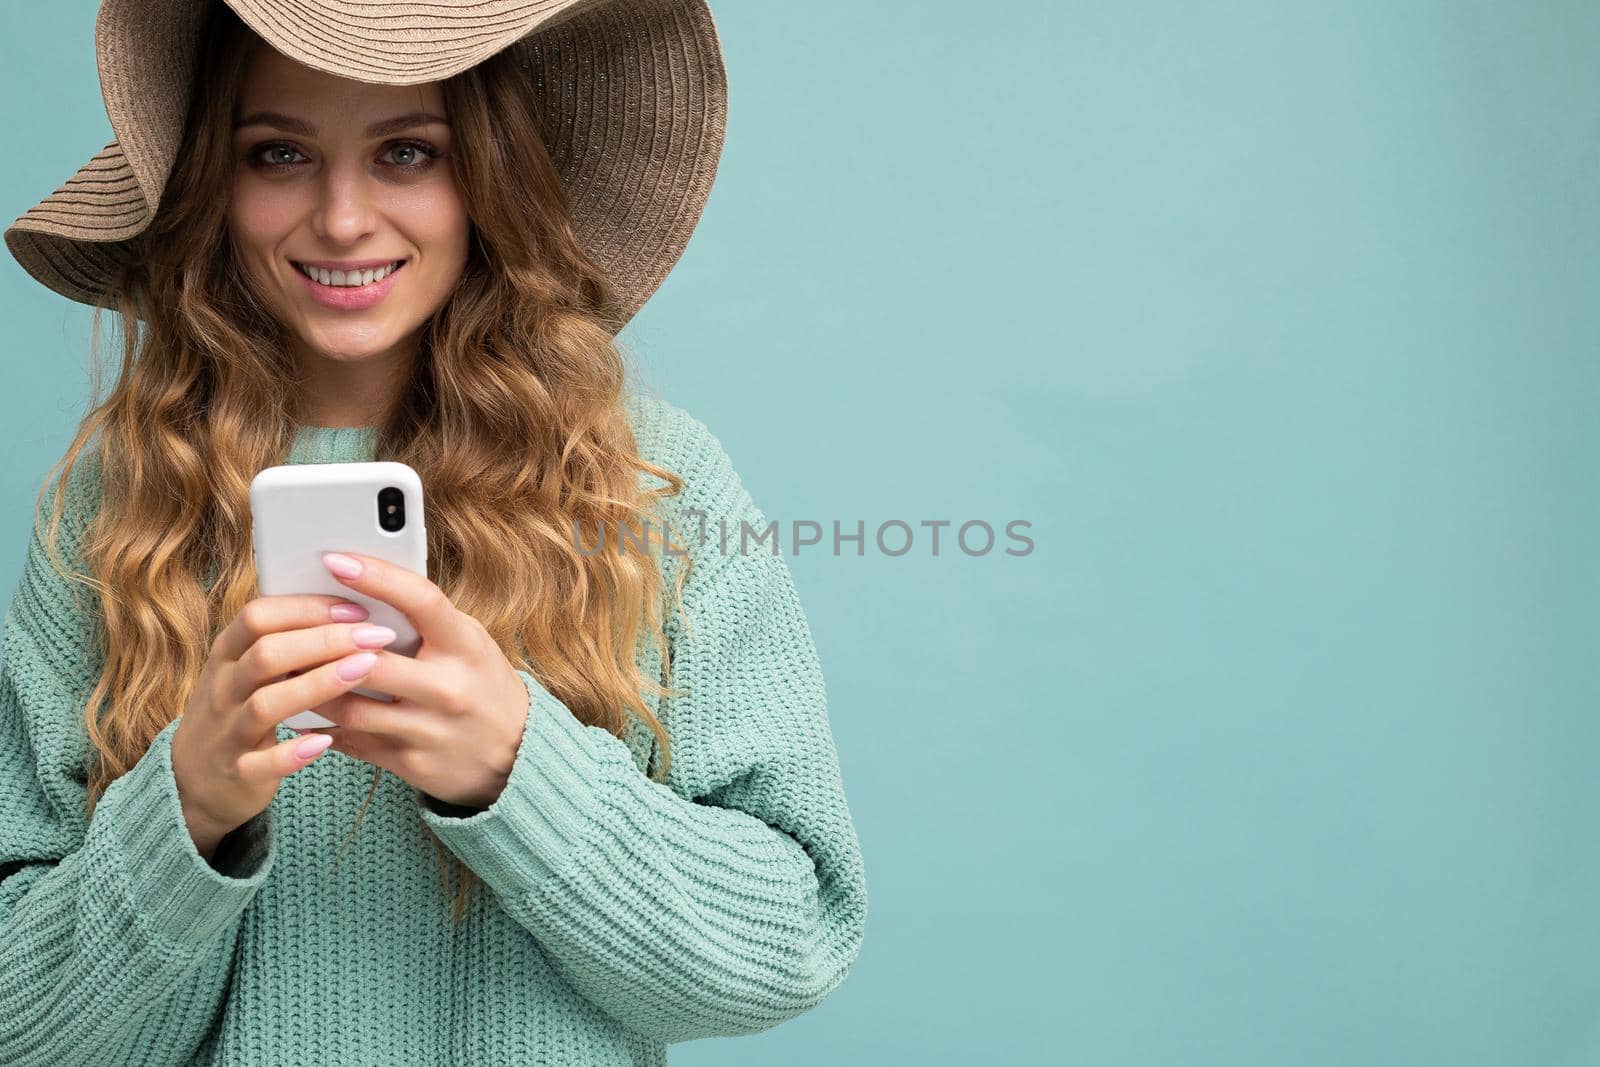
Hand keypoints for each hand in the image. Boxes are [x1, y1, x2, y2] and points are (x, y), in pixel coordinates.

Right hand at [171, 594, 396, 854]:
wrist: (193, 780)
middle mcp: (222, 688)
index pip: (258, 616)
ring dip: (318, 684)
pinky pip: (261, 764)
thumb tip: (349, 608)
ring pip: (265, 703)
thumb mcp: (247, 669)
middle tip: (376, 635)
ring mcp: (226, 732)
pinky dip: (292, 752)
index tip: (358, 607)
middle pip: (266, 653)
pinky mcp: (237, 772)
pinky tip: (326, 740)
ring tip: (366, 669)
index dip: (308, 608)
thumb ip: (285, 640)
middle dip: (325, 640)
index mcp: (226, 654)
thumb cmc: (238, 710)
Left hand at [297, 552, 531, 809]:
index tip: (335, 559)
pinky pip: (352, 742)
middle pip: (371, 660)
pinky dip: (322, 727)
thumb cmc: (483, 684)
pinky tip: (304, 710)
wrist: (519, 755)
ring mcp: (431, 729)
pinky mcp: (412, 763)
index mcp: (467, 646)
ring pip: (350, 706)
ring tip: (286, 668)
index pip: (421, 600)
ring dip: (312, 687)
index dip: (377, 577)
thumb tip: (362, 590)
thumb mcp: (470, 644)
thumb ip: (426, 623)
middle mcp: (450, 688)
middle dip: (324, 644)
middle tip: (288, 626)